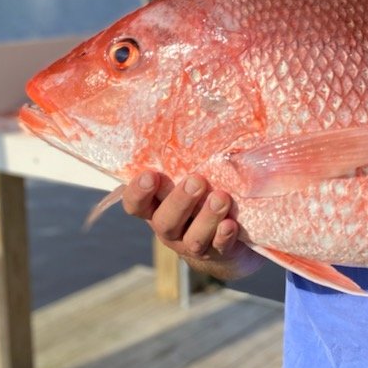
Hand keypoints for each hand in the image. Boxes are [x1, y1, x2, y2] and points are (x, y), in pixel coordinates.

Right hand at [122, 171, 264, 279]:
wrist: (223, 246)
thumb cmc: (200, 201)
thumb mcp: (187, 182)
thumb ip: (183, 164)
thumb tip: (196, 113)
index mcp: (157, 209)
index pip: (136, 205)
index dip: (138, 192)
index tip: (150, 175)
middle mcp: (170, 229)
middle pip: (164, 221)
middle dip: (180, 201)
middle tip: (197, 181)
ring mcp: (192, 244)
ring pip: (193, 238)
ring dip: (207, 218)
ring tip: (222, 198)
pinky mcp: (219, 253)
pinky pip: (219, 248)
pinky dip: (224, 237)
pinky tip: (231, 225)